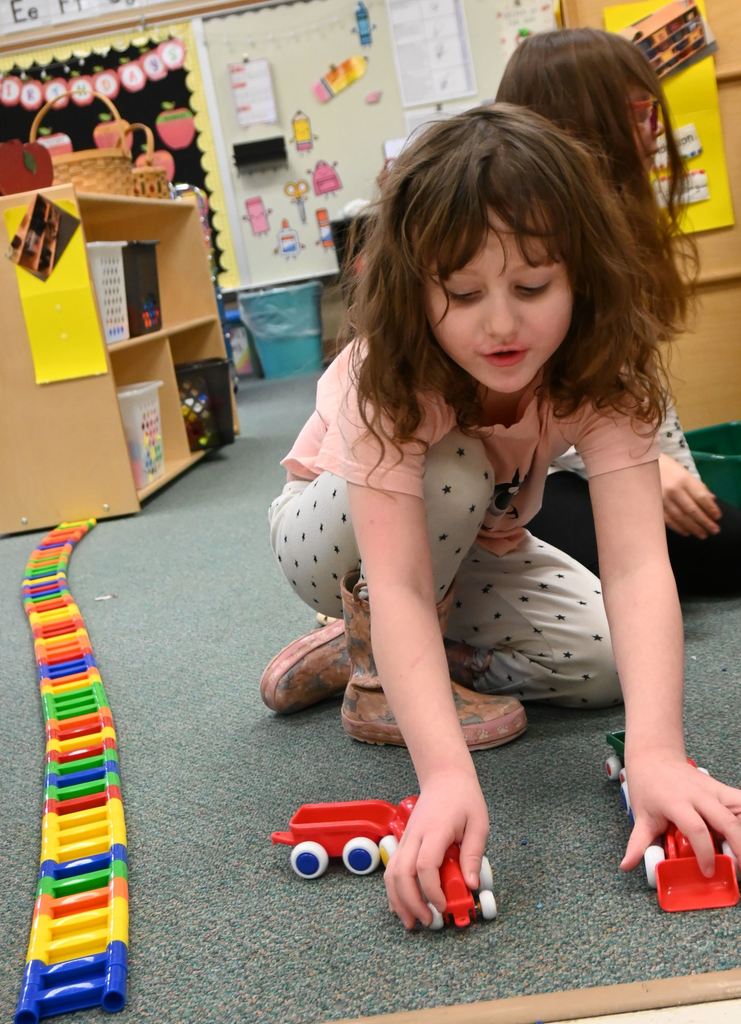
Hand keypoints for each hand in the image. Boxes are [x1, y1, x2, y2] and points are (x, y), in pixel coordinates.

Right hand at [384, 770, 488, 928]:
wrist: (444, 776)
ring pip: (391, 873)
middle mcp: (415, 835)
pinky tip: (403, 905)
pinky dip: (394, 890)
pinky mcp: (403, 842)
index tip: (444, 906)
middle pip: (401, 873)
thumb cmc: (464, 798)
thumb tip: (471, 885)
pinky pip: (392, 869)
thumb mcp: (478, 823)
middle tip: (428, 921)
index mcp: (435, 830)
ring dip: (398, 900)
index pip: (425, 865)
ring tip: (412, 921)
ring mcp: (406, 838)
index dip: (432, 890)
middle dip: (411, 902)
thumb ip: (473, 854)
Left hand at [620, 751, 740, 876]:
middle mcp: (698, 794)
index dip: (705, 852)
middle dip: (738, 846)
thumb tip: (627, 865)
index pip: (696, 829)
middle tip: (738, 869)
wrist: (654, 758)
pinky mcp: (721, 788)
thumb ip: (638, 843)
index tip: (707, 871)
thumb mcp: (641, 815)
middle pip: (726, 820)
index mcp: (676, 802)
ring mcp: (712, 789)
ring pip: (739, 807)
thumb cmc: (647, 786)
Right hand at [658, 454, 720, 538]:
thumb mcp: (683, 472)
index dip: (711, 508)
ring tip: (702, 534)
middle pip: (692, 510)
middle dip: (705, 522)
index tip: (718, 517)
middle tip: (713, 530)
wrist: (638, 466)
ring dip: (693, 527)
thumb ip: (697, 486)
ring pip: (681, 517)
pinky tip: (686, 532)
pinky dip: (678, 528)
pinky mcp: (654, 506)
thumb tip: (711, 500)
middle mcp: (673, 490)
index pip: (701, 496)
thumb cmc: (665, 468)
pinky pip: (668, 520)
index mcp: (683, 479)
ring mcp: (662, 499)